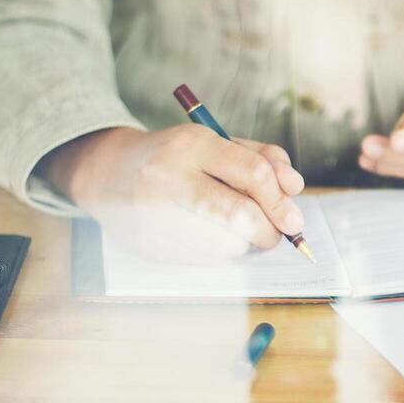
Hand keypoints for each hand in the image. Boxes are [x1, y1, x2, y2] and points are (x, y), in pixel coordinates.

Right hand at [42, 125, 305, 262]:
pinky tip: (209, 236)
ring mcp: (155, 215)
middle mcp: (170, 178)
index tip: (294, 219)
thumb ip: (263, 158)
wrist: (108, 173)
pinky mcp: (150, 246)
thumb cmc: (178, 157)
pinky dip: (222, 253)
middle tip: (277, 235)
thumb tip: (295, 188)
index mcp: (191, 145)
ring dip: (246, 244)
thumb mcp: (218, 142)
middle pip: (240, 216)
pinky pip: (206, 260)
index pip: (253, 175)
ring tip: (238, 230)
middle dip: (270, 232)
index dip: (281, 201)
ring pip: (227, 246)